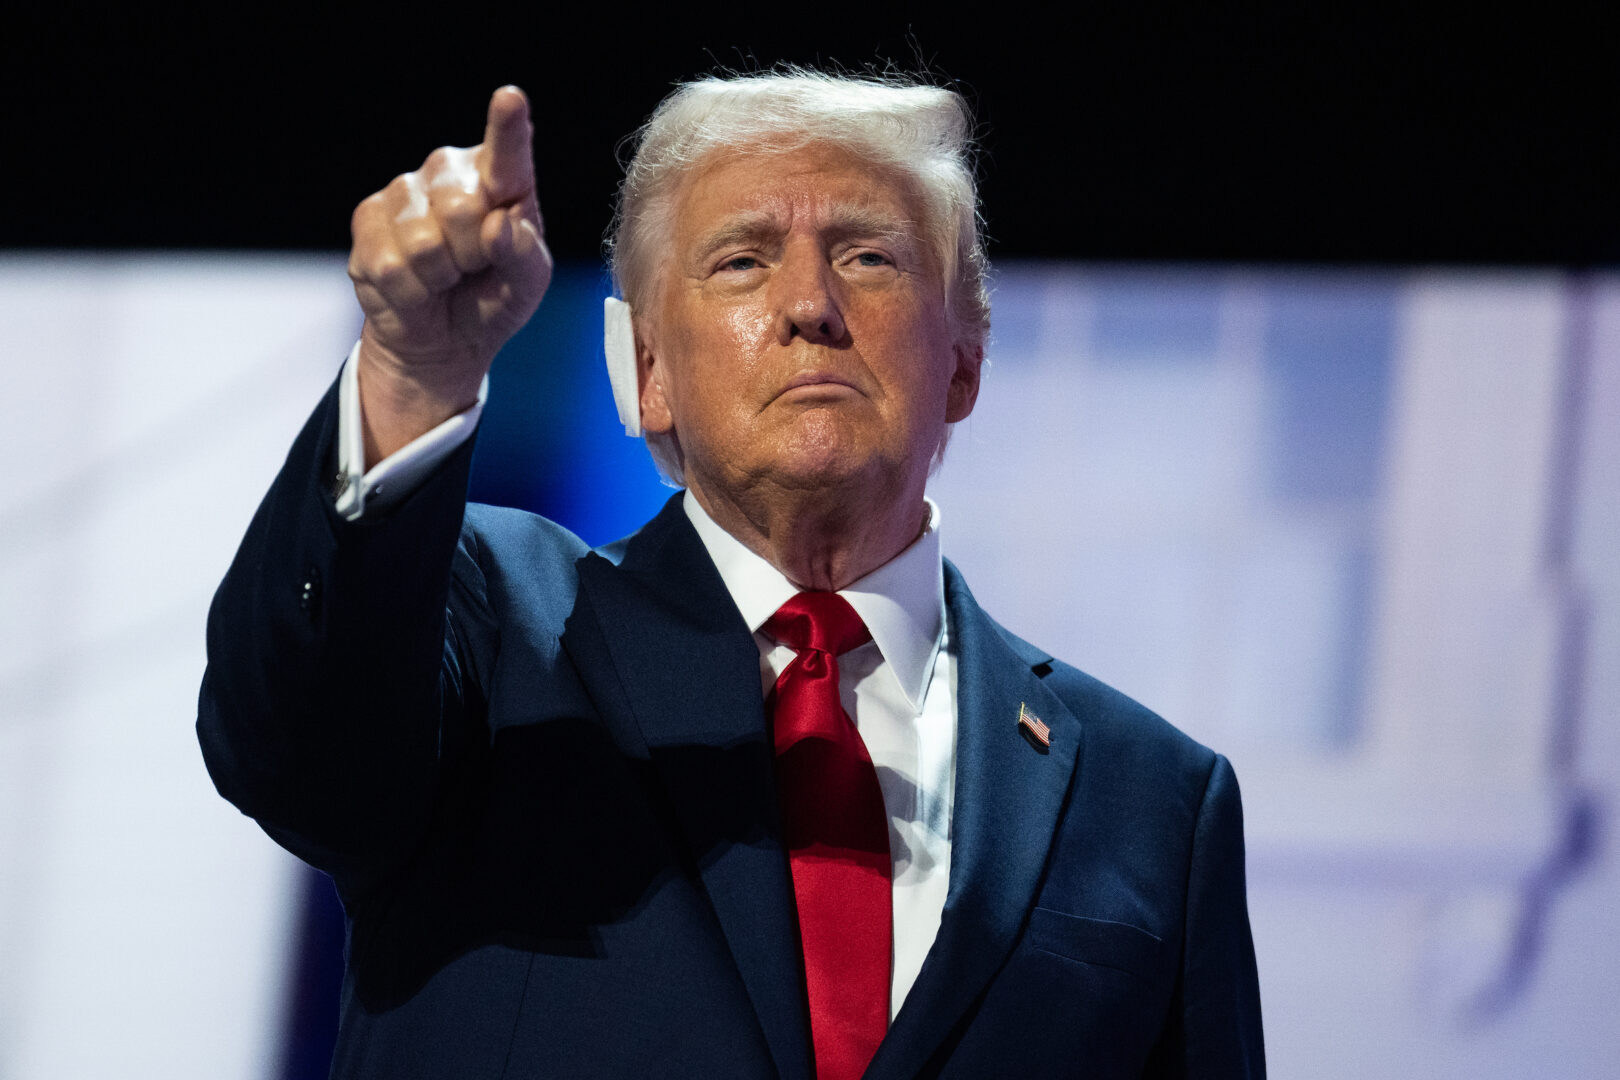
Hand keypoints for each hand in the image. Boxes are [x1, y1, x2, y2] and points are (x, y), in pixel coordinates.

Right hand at [347, 86, 552, 461]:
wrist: (443, 338)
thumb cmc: (493, 298)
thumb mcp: (526, 287)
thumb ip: (523, 257)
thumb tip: (498, 226)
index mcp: (500, 180)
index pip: (507, 152)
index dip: (507, 126)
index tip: (511, 98)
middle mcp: (450, 173)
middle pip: (461, 208)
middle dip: (472, 256)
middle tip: (473, 268)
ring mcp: (404, 192)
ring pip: (423, 243)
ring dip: (440, 277)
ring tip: (446, 278)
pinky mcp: (367, 221)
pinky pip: (390, 266)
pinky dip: (410, 293)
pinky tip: (417, 287)